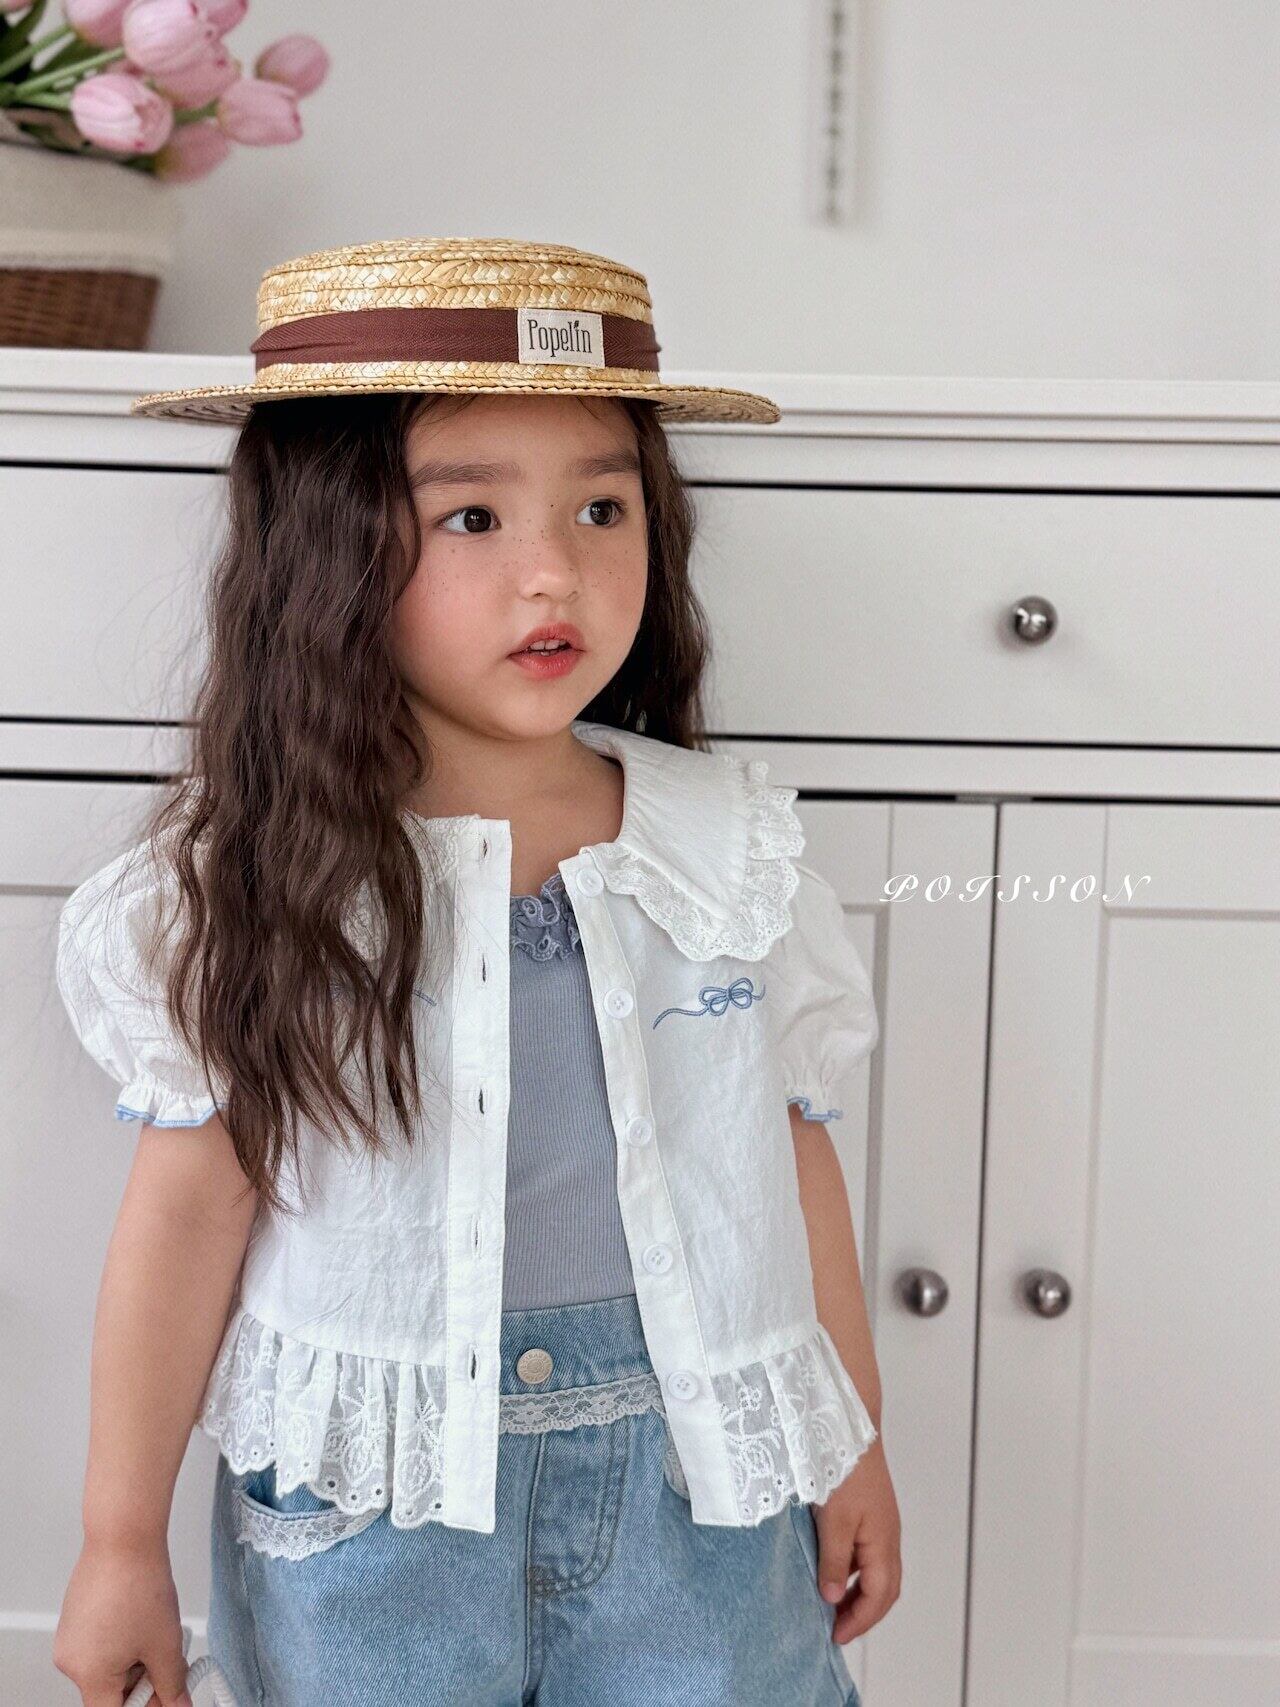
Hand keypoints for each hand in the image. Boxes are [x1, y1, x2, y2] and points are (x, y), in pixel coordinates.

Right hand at [53, 1535, 192, 1706]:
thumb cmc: (139, 1584)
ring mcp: (69, 1638)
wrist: (124, 1537)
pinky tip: (141, 1617)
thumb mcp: (165, 1644)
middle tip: (170, 1658)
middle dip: (144, 1679)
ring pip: (107, 1667)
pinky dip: (122, 1640)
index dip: (143, 1706)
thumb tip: (178, 1705)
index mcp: (89, 1675)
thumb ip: (172, 1685)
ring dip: (135, 1658)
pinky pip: (99, 1644)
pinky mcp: (74, 1619)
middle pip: (110, 1691)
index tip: (164, 1695)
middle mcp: (70, 1661)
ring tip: (157, 1628)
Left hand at [812, 1436, 902, 1642]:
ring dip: (858, 1593)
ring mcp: (882, 1525)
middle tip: (836, 1628)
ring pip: (877, 1572)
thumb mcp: (834, 1521)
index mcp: (883, 1544)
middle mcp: (888, 1538)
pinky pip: (868, 1554)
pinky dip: (854, 1571)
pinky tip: (832, 1569)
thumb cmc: (844, 1470)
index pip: (879, 1597)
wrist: (850, 1427)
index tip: (836, 1636)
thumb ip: (833, 1562)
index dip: (859, 1621)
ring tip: (831, 1605)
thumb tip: (831, 1599)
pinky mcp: (872, 1514)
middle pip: (885, 1590)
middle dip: (863, 1614)